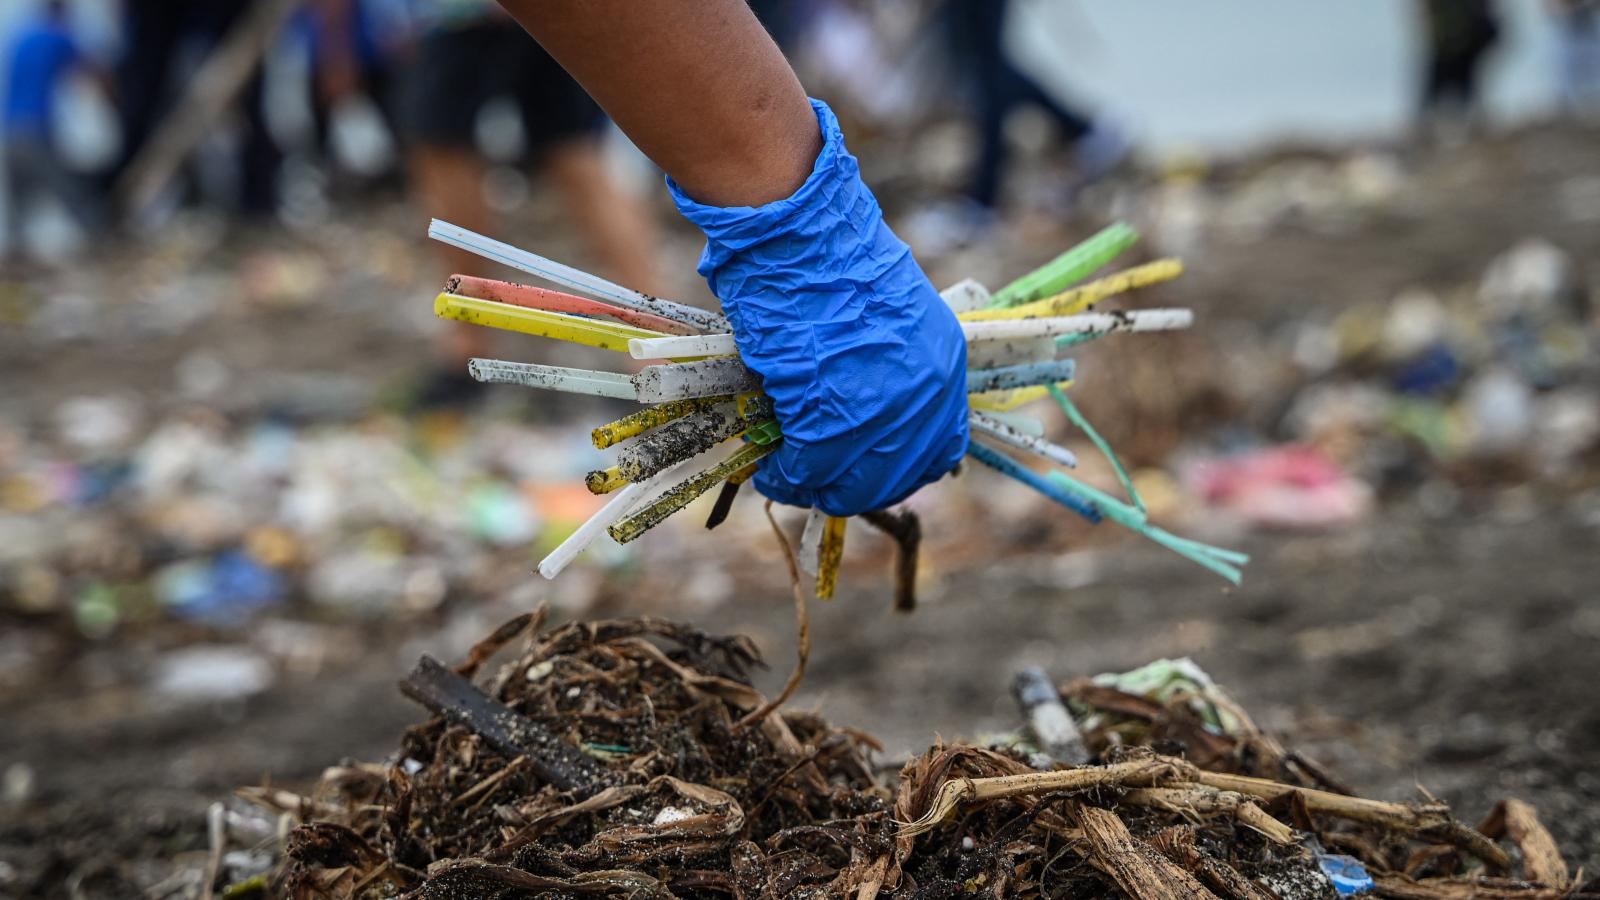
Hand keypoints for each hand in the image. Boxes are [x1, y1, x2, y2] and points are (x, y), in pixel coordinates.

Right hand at [670, 100, 969, 516]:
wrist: (802, 232)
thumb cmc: (830, 258)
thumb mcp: (885, 316)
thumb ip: (886, 367)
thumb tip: (858, 413)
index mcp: (942, 366)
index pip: (938, 451)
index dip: (895, 470)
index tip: (860, 470)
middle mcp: (925, 395)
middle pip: (893, 476)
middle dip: (850, 487)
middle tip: (813, 482)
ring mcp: (882, 409)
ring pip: (850, 480)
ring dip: (813, 485)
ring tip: (784, 476)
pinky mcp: (834, 415)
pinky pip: (809, 467)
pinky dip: (786, 475)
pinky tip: (770, 469)